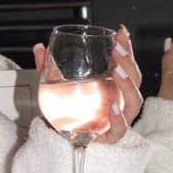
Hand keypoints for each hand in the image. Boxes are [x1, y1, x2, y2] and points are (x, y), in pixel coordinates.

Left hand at [32, 23, 142, 144]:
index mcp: (112, 86)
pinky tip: (112, 108)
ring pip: (133, 102)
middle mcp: (119, 100)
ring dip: (127, 85)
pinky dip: (118, 119)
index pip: (125, 64)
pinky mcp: (110, 137)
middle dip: (128, 62)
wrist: (60, 141)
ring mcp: (118, 119)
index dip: (127, 47)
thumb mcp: (55, 87)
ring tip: (118, 72)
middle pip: (134, 79)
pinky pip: (119, 129)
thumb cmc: (66, 113)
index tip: (122, 31)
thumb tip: (38, 47)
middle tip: (118, 48)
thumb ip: (48, 68)